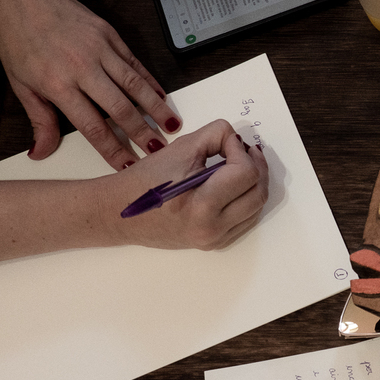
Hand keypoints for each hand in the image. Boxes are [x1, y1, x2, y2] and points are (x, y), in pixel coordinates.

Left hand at [0, 0, 180, 168]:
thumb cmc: (19, 39)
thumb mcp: (20, 84)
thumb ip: (39, 121)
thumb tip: (40, 152)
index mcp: (58, 84)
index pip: (92, 126)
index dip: (113, 149)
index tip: (128, 165)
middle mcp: (82, 68)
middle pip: (120, 108)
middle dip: (142, 132)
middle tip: (159, 151)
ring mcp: (99, 49)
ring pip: (134, 84)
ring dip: (156, 108)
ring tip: (172, 126)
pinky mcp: (109, 35)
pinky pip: (134, 63)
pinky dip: (150, 81)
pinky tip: (162, 96)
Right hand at [108, 119, 269, 250]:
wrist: (121, 213)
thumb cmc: (146, 180)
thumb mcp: (182, 148)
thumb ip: (216, 136)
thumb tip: (238, 140)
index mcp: (203, 206)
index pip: (246, 174)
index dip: (242, 151)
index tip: (230, 142)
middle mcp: (213, 228)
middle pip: (258, 193)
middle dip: (256, 166)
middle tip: (246, 149)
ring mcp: (215, 239)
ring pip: (256, 208)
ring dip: (255, 183)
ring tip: (240, 164)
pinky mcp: (215, 243)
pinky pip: (246, 219)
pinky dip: (246, 199)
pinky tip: (234, 184)